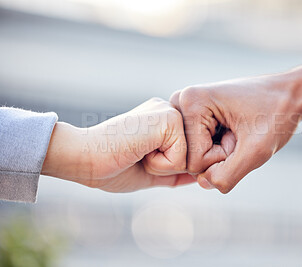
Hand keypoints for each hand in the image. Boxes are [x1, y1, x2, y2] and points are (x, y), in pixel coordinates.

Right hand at [42, 98, 193, 191]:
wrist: (83, 158)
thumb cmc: (111, 166)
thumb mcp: (150, 171)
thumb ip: (175, 172)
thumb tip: (197, 176)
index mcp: (164, 121)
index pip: (188, 154)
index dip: (166, 167)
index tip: (138, 157)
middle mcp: (169, 111)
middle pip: (193, 158)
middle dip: (166, 168)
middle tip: (137, 155)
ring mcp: (170, 112)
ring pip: (189, 159)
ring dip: (162, 166)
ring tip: (137, 152)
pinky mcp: (169, 119)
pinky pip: (181, 159)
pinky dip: (159, 165)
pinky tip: (138, 151)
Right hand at [170, 60, 301, 192]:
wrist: (289, 94)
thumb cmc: (276, 114)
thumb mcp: (257, 150)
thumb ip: (228, 174)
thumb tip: (203, 183)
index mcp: (190, 102)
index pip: (192, 161)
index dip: (222, 158)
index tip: (240, 136)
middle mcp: (181, 102)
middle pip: (189, 159)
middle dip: (218, 156)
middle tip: (239, 134)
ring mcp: (185, 109)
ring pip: (193, 156)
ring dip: (218, 152)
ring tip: (237, 131)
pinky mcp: (193, 115)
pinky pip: (198, 149)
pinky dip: (217, 147)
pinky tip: (231, 131)